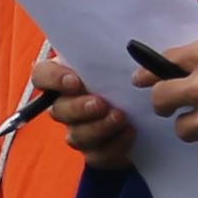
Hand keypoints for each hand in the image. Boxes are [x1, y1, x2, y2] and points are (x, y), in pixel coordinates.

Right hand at [34, 49, 134, 167]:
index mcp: (68, 78)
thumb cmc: (136, 78)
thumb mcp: (129, 60)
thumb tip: (128, 42)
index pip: (42, 75)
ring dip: (98, 128)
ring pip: (75, 136)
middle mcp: (67, 106)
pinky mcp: (97, 153)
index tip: (75, 82)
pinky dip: (114, 146)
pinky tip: (131, 133)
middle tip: (101, 104)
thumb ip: (120, 53)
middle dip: (78, 108)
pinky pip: (96, 155)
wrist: (155, 111)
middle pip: (57, 110)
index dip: (53, 79)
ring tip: (121, 118)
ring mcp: (80, 131)